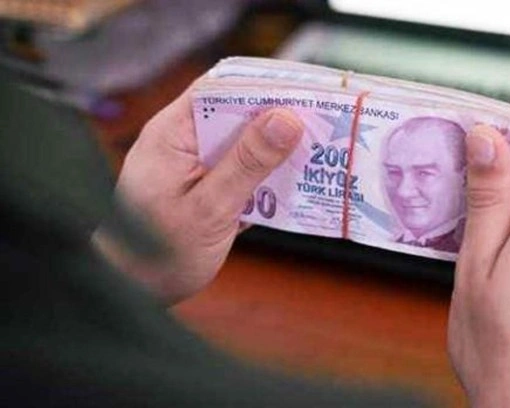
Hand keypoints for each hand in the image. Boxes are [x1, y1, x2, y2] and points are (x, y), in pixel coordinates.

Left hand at [95, 86, 302, 303]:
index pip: (222, 88)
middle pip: (238, 113)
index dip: (265, 85)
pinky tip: (298, 182)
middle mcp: (184, 141)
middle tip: (325, 124)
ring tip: (320, 151)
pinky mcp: (208, 187)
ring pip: (246, 143)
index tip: (306, 92)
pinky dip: (269, 175)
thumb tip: (286, 120)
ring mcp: (196, 164)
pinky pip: (244, 170)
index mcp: (173, 133)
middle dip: (280, 118)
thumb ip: (247, 163)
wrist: (132, 291)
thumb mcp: (209, 208)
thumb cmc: (156, 254)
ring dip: (279, 149)